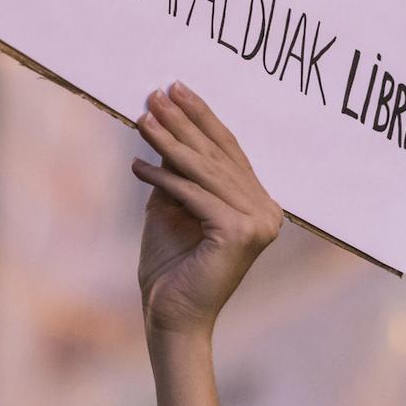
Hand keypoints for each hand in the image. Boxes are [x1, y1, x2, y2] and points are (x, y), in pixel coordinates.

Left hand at [133, 82, 279, 405]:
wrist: (171, 317)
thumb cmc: (171, 266)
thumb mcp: (173, 205)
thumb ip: (178, 171)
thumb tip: (163, 124)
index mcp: (260, 203)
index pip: (229, 150)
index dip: (201, 117)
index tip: (175, 88)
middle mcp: (268, 211)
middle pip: (217, 155)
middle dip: (183, 122)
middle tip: (154, 93)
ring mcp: (258, 223)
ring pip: (204, 171)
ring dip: (169, 141)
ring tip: (141, 118)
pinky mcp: (238, 233)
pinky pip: (193, 195)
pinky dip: (163, 177)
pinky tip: (137, 165)